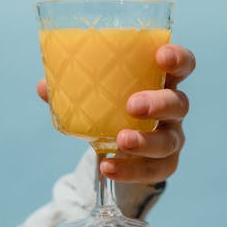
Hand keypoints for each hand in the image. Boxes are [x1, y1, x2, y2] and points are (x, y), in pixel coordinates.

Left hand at [37, 44, 195, 183]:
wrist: (120, 144)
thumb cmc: (113, 107)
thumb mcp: (99, 95)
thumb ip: (74, 88)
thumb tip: (44, 86)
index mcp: (160, 82)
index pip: (182, 66)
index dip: (177, 59)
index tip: (161, 56)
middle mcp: (172, 109)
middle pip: (179, 103)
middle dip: (159, 104)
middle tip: (132, 106)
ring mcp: (172, 137)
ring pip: (170, 141)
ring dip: (146, 141)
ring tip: (121, 140)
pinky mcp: (165, 163)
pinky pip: (155, 170)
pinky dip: (131, 170)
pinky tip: (108, 167)